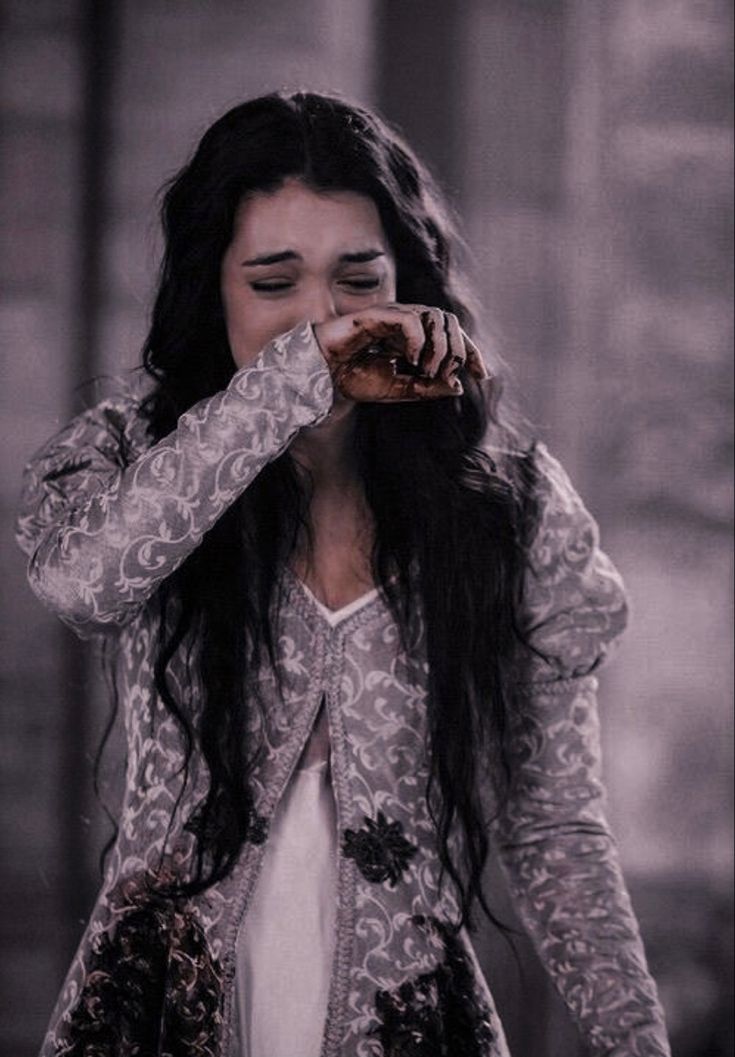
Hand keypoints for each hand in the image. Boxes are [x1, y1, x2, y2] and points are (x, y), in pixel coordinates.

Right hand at [313, 304, 489, 401]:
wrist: (325, 377)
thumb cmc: (357, 380)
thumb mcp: (399, 390)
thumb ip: (427, 388)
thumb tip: (458, 385)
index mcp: (416, 338)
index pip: (452, 336)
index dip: (470, 353)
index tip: (481, 374)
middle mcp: (408, 322)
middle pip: (449, 321)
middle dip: (457, 348)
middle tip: (447, 373)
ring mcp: (393, 316)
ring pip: (434, 316)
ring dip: (439, 345)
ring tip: (429, 369)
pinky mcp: (377, 315)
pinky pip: (409, 319)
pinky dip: (417, 340)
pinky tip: (412, 359)